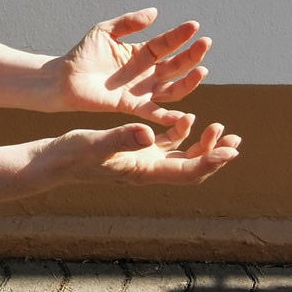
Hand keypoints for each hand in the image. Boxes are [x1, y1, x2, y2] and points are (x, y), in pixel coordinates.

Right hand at [57, 115, 240, 186]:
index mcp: (145, 171)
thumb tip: (150, 135)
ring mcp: (144, 162)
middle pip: (193, 169)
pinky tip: (187, 119)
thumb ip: (123, 138)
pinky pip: (168, 147)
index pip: (187, 172)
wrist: (57, 160)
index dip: (211, 163)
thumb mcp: (97, 143)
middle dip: (216, 156)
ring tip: (221, 129)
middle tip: (235, 141)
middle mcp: (150, 170)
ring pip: (184, 158)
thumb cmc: (74, 154)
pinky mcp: (137, 152)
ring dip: (204, 146)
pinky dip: (182, 134)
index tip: (230, 151)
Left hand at [58, 8, 210, 124]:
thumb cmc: (84, 53)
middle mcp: (146, 72)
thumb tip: (155, 11)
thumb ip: (129, 22)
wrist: (64, 78)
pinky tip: (184, 116)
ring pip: (173, 89)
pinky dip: (168, 116)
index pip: (167, 43)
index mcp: (142, 53)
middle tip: (206, 43)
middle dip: (192, 55)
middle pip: (175, 65)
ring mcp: (141, 90)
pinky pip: (153, 112)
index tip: (194, 25)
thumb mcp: (106, 31)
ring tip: (202, 71)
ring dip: (189, 82)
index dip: (180, 35)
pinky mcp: (131, 106)